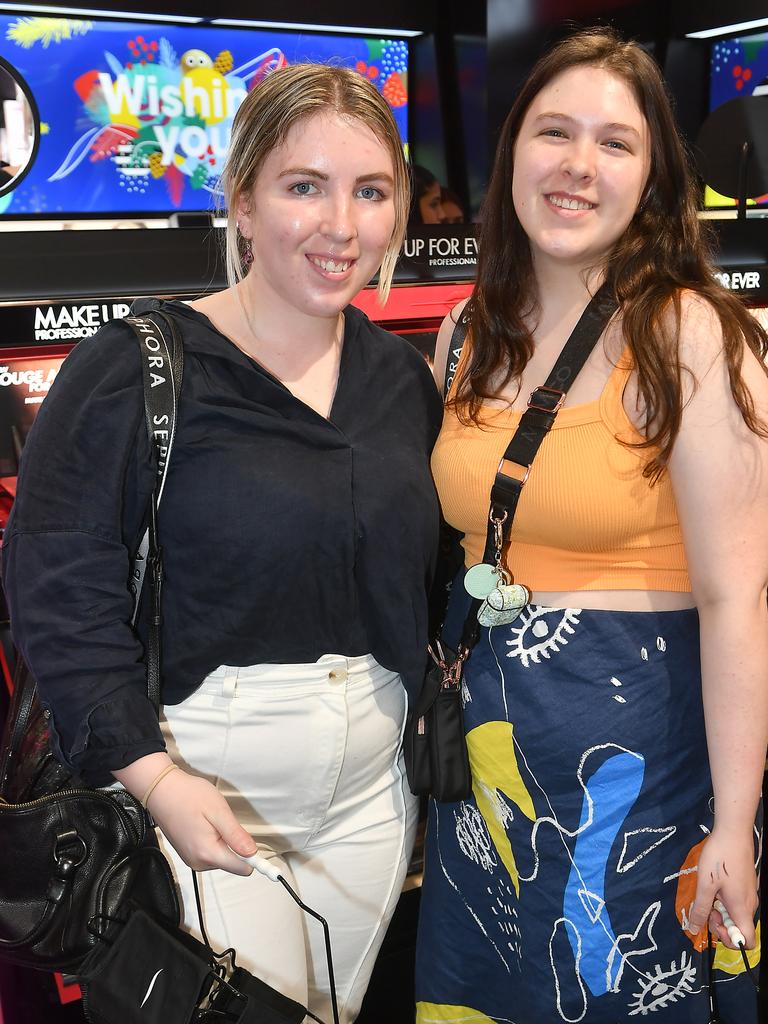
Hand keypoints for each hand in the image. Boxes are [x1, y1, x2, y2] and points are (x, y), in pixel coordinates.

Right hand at [146, 768, 258, 875]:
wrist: (161, 790)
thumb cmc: (188, 796)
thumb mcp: (218, 811)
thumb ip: (235, 835)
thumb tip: (252, 852)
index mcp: (207, 853)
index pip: (242, 869)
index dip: (254, 858)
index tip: (260, 848)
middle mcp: (199, 862)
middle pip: (233, 862)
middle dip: (234, 843)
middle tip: (222, 820)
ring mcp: (192, 859)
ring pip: (222, 856)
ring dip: (222, 840)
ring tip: (209, 819)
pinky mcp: (188, 854)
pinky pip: (210, 852)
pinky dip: (212, 840)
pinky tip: (203, 823)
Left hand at [687, 826, 757, 948]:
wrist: (733, 832)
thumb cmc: (719, 858)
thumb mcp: (705, 885)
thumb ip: (701, 910)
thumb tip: (694, 930)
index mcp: (742, 909)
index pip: (747, 941)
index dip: (730, 941)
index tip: (714, 926)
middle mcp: (749, 904)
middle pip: (739, 927)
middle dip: (720, 923)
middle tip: (706, 906)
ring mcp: (749, 893)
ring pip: (736, 913)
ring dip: (721, 910)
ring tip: (708, 892)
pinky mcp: (746, 883)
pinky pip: (737, 900)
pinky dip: (725, 899)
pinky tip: (714, 884)